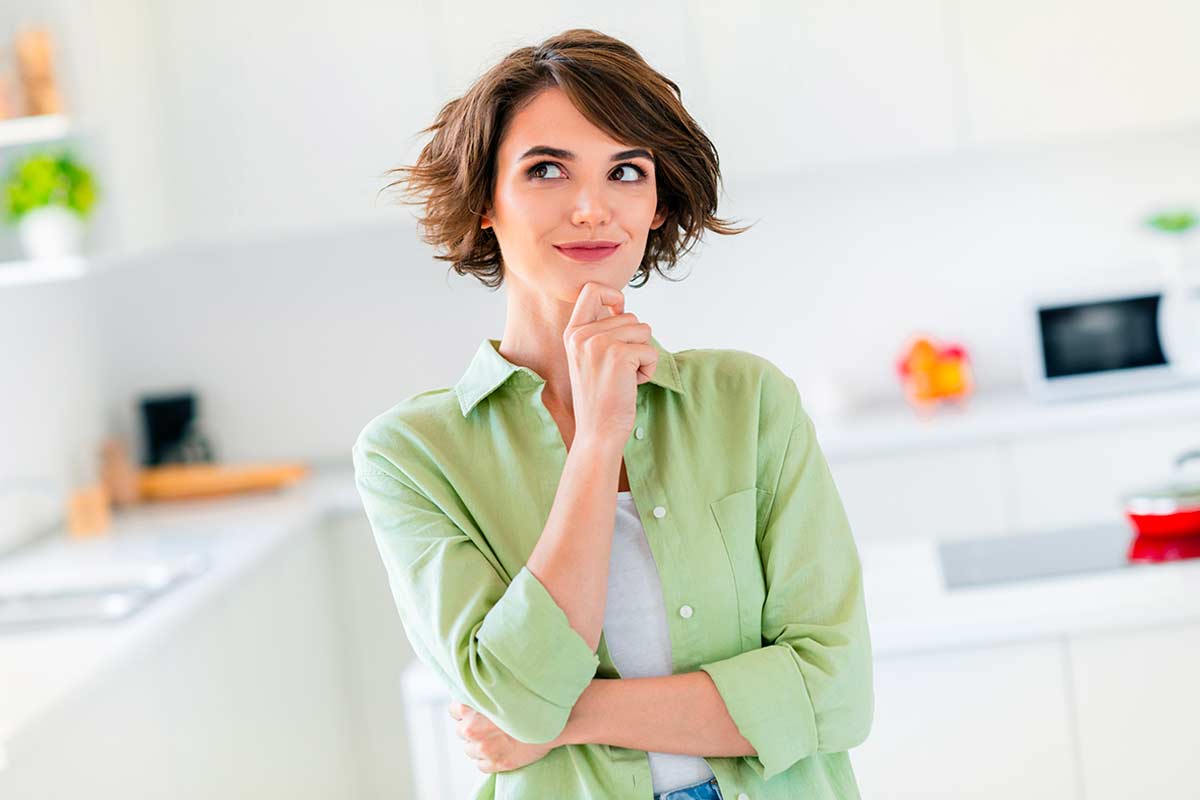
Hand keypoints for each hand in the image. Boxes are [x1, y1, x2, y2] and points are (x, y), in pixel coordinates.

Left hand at [449, 702, 555, 773]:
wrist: (556, 721)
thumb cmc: (531, 702)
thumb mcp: (503, 689)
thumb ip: (484, 693)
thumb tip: (471, 692)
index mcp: (472, 708)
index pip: (454, 710)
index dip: (465, 711)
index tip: (475, 711)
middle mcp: (473, 729)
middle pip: (461, 731)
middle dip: (472, 728)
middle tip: (489, 724)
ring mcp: (484, 748)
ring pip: (470, 750)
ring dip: (480, 745)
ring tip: (497, 737)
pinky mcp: (495, 763)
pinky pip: (481, 765)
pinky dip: (488, 759)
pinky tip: (501, 749)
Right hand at [564, 281, 657, 445]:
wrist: (597, 432)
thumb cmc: (600, 398)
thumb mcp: (588, 358)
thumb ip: (599, 332)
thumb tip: (622, 307)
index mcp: (572, 333)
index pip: (592, 289)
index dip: (614, 295)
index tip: (619, 312)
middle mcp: (582, 335)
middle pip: (630, 316)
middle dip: (636, 341)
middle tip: (621, 369)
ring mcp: (599, 344)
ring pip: (643, 331)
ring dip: (643, 355)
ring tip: (626, 377)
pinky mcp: (619, 356)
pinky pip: (651, 351)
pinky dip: (649, 369)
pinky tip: (632, 385)